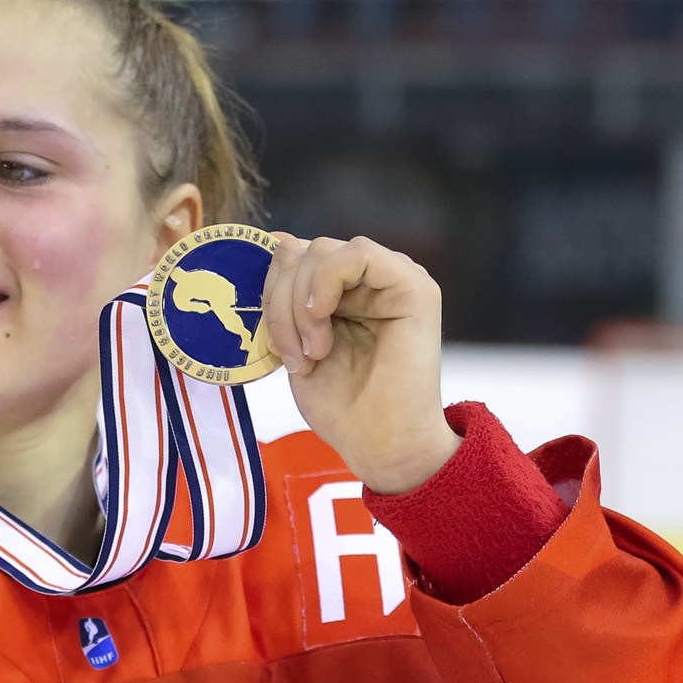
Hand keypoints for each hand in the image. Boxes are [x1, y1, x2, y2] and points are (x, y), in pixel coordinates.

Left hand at [258, 234, 459, 493]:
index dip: (269, 291)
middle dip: (280, 303)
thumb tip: (277, 239)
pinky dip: (327, 282)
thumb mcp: (295, 344)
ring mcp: (392, 278)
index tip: (274, 346)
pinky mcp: (413, 286)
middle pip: (301, 251)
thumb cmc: (341, 405)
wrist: (381, 443)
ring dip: (300, 305)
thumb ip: (286, 296)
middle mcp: (367, 279)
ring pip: (322, 250)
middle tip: (295, 356)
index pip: (291, 256)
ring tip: (314, 352)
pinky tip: (323, 318)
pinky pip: (358, 252)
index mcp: (339, 291)